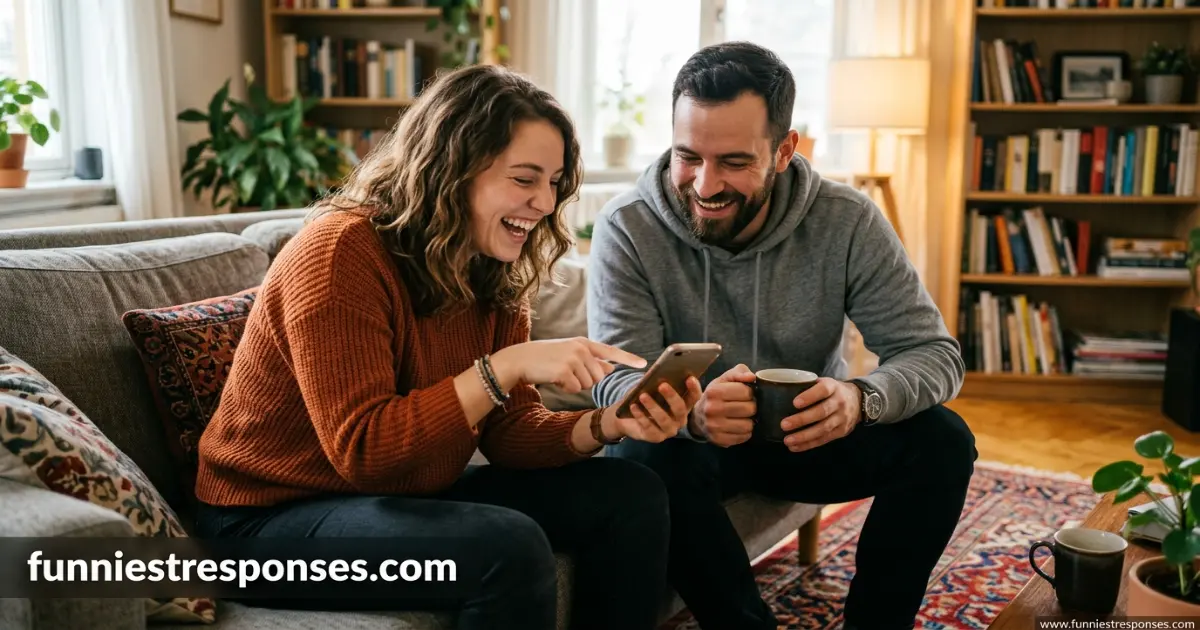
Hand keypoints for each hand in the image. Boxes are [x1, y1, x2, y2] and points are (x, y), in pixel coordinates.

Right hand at [491, 337, 646, 392]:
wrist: (520, 359)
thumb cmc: (545, 358)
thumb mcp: (570, 355)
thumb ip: (591, 360)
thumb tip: (611, 369)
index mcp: (584, 343)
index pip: (611, 351)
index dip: (628, 359)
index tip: (644, 364)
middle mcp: (581, 348)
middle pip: (600, 376)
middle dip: (587, 380)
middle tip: (569, 374)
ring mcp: (573, 358)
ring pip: (588, 384)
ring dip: (575, 385)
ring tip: (560, 374)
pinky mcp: (564, 370)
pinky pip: (576, 389)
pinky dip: (566, 389)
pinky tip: (555, 379)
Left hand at [603, 377, 702, 442]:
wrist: (629, 419)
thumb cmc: (646, 399)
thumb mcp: (652, 389)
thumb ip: (658, 383)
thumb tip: (659, 374)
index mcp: (684, 406)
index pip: (694, 398)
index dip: (694, 388)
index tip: (689, 378)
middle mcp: (680, 419)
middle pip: (680, 409)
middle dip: (672, 396)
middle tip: (662, 385)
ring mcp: (669, 430)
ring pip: (664, 419)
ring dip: (653, 406)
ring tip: (643, 396)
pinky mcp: (656, 437)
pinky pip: (649, 427)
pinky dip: (641, 416)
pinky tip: (634, 406)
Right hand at [689, 364, 756, 447]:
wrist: (698, 416)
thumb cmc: (716, 395)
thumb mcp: (724, 379)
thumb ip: (739, 373)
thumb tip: (751, 377)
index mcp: (713, 392)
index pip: (746, 392)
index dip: (750, 392)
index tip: (745, 394)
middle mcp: (711, 409)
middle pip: (749, 409)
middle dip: (751, 406)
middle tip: (746, 405)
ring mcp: (714, 427)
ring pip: (748, 425)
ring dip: (749, 420)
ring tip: (742, 416)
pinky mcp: (718, 440)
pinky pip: (744, 437)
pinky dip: (745, 432)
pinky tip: (738, 425)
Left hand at [779, 378, 860, 452]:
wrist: (858, 401)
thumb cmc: (831, 392)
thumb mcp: (824, 382)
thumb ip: (806, 386)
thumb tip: (777, 391)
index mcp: (833, 387)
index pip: (823, 390)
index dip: (809, 396)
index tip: (795, 403)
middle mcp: (840, 402)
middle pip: (822, 411)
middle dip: (802, 420)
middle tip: (784, 425)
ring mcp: (842, 418)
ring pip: (823, 428)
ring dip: (804, 436)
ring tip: (787, 440)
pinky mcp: (841, 431)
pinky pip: (824, 439)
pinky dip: (809, 444)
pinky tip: (795, 446)